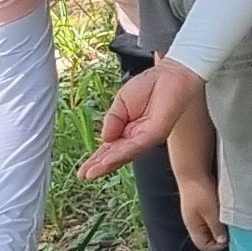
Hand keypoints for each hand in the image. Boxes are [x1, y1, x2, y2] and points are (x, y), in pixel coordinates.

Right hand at [81, 56, 202, 180]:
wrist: (168, 74)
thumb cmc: (148, 86)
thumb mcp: (121, 102)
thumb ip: (112, 120)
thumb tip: (103, 138)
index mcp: (127, 130)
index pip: (110, 148)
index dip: (96, 159)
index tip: (83, 171)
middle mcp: (137, 137)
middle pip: (117, 156)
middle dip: (100, 166)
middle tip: (85, 176)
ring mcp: (147, 137)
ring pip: (126, 154)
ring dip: (108, 163)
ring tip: (93, 171)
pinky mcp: (156, 132)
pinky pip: (136, 145)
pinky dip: (122, 152)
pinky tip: (109, 158)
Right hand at [174, 157, 226, 250]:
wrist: (193, 171)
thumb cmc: (200, 192)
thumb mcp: (211, 212)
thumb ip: (216, 228)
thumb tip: (222, 241)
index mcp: (193, 226)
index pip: (203, 245)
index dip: (216, 246)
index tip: (228, 238)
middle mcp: (193, 221)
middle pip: (207, 236)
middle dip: (219, 235)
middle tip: (231, 228)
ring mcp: (196, 212)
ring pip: (209, 225)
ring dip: (219, 224)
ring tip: (229, 218)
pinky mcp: (200, 203)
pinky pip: (210, 215)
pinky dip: (218, 215)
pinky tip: (224, 209)